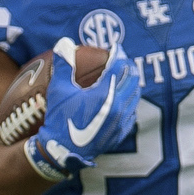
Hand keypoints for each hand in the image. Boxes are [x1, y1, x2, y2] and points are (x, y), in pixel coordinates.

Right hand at [23, 38, 140, 181]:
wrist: (62, 151)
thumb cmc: (60, 119)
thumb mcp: (58, 89)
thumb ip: (63, 64)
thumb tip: (64, 43)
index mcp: (105, 93)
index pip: (118, 66)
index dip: (118, 54)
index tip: (116, 47)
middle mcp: (118, 106)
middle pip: (132, 80)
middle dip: (128, 67)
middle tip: (123, 61)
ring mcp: (121, 121)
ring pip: (135, 96)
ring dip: (131, 84)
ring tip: (126, 78)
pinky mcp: (120, 133)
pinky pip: (131, 113)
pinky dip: (130, 103)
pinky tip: (124, 101)